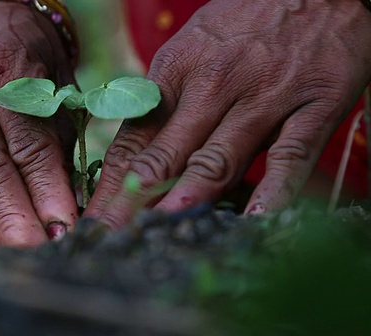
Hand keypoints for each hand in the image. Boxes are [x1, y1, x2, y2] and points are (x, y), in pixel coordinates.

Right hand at [0, 2, 77, 245]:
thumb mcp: (55, 91)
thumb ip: (57, 147)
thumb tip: (63, 212)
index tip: (62, 228)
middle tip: (33, 252)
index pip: (27, 145)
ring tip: (2, 259)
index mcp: (4, 71)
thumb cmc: (28, 62)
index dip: (46, 191)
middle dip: (10, 217)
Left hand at [86, 0, 370, 226]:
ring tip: (160, 232)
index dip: (110, 184)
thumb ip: (166, 102)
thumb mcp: (190, 51)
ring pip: (218, 158)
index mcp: (177, 72)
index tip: (94, 219)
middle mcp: (214, 86)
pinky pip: (290, 156)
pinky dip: (274, 191)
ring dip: (186, 200)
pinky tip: (257, 221)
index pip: (135, 139)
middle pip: (166, 155)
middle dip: (132, 202)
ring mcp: (264, 98)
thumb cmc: (245, 23)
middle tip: (110, 237)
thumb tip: (135, 156)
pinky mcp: (314, 106)